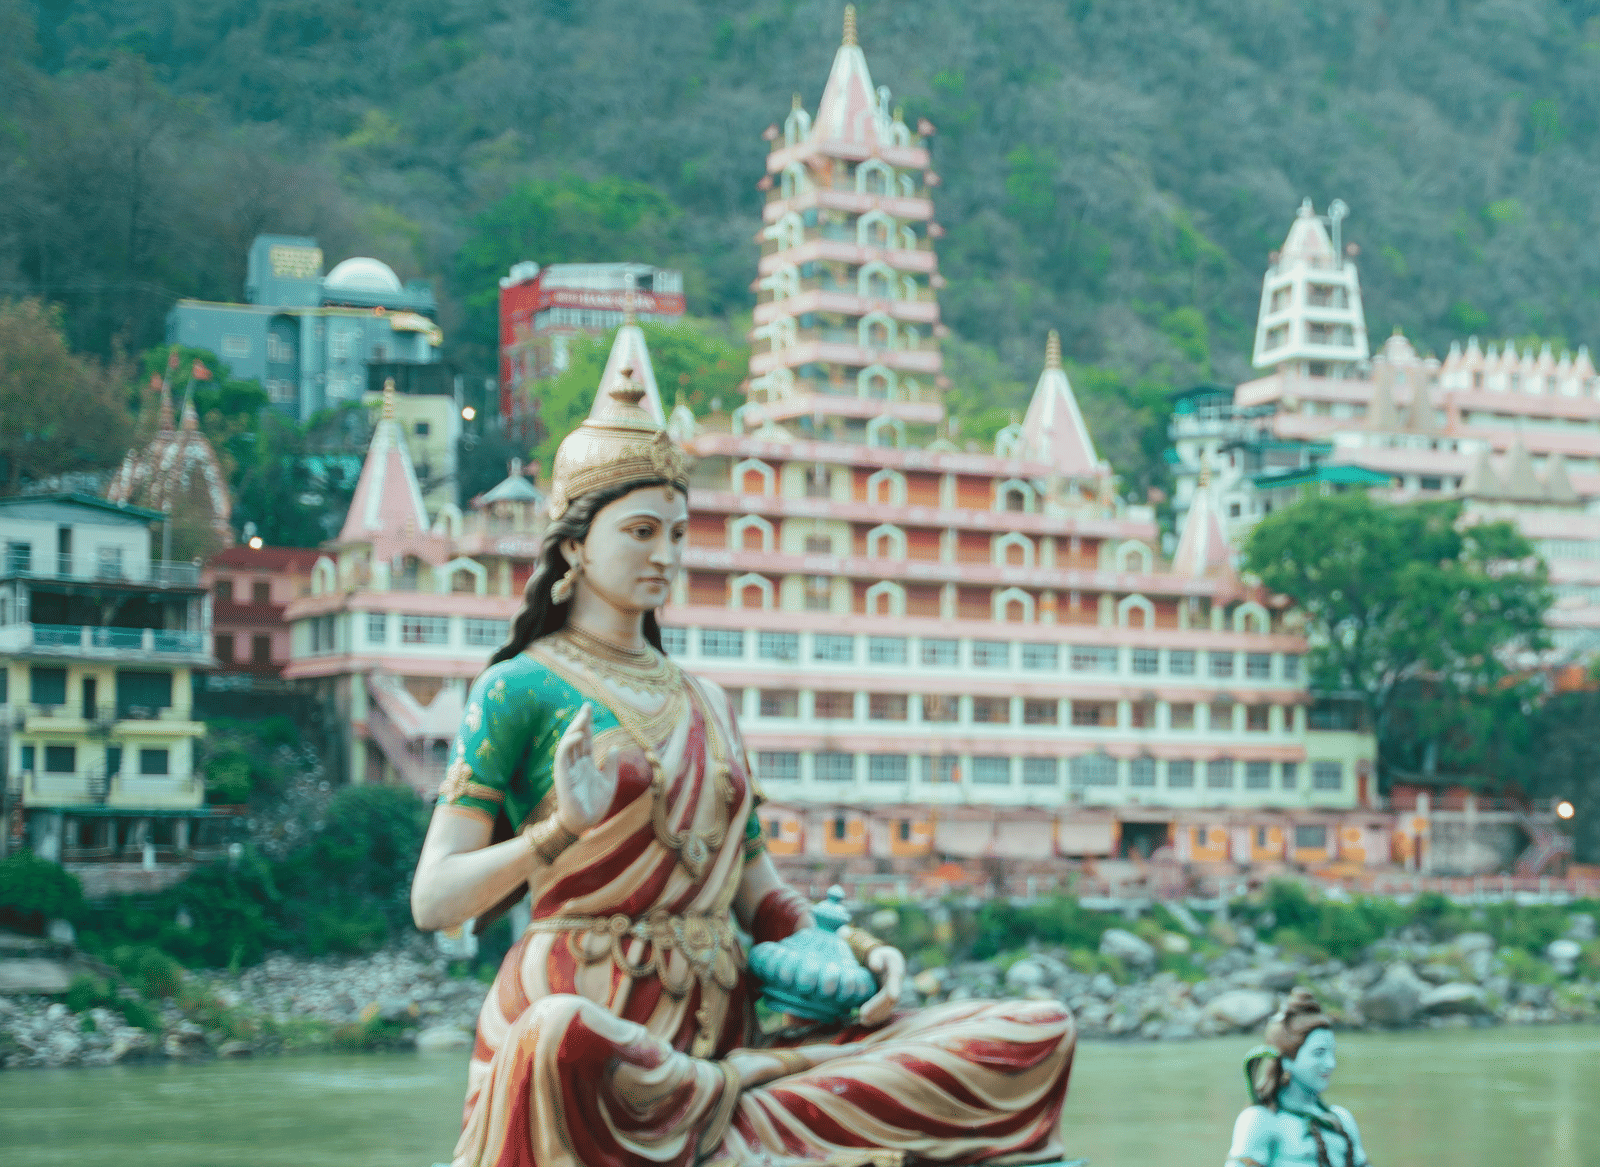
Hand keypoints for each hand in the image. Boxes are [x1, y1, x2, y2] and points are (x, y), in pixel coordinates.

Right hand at [552, 702, 617, 832]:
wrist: (586, 822)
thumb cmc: (596, 804)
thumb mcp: (609, 781)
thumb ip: (612, 765)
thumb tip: (616, 746)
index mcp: (587, 763)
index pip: (587, 739)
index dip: (589, 724)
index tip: (591, 709)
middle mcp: (576, 763)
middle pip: (577, 737)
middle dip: (581, 721)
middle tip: (587, 706)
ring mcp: (568, 768)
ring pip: (568, 743)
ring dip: (575, 729)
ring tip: (583, 716)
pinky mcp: (562, 775)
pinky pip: (562, 756)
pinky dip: (569, 744)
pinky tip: (578, 735)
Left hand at [857, 944, 904, 1026]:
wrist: (889, 963)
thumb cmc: (881, 957)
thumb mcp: (878, 954)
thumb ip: (876, 958)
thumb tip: (875, 967)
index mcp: (896, 970)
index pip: (895, 980)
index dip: (894, 988)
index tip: (892, 996)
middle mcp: (897, 985)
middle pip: (890, 999)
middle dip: (877, 1007)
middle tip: (863, 1014)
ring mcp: (895, 994)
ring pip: (888, 1008)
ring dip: (876, 1015)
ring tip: (862, 1020)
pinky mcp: (889, 1002)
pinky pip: (885, 1011)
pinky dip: (877, 1018)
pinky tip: (866, 1022)